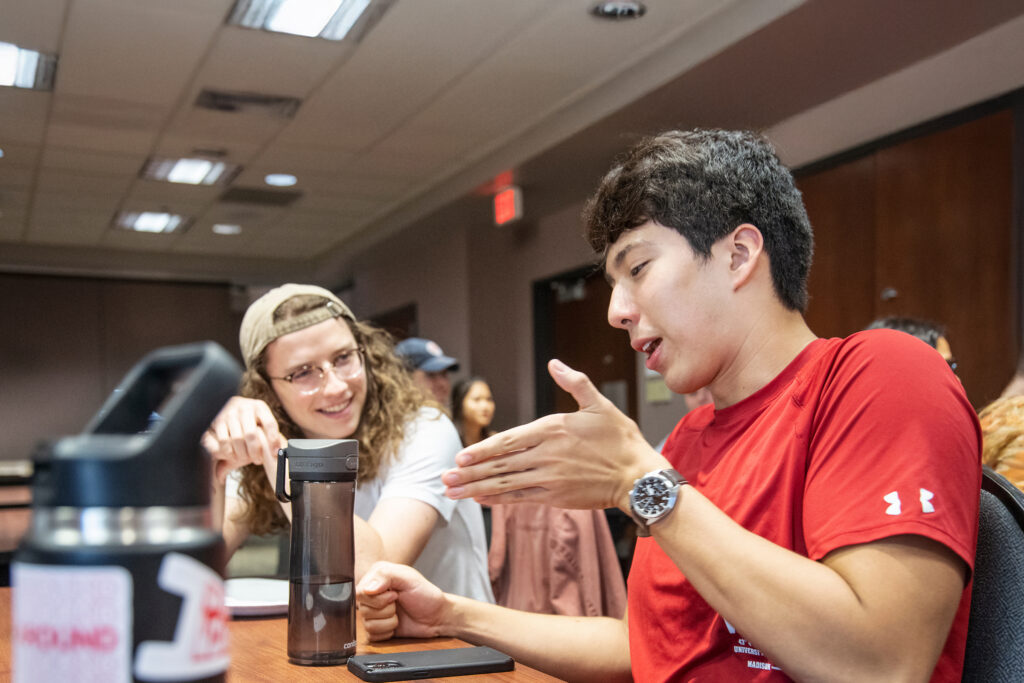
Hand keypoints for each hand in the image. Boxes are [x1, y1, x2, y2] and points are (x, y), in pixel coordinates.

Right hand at [202, 396, 285, 485]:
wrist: (228, 406)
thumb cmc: (249, 419)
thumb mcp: (261, 420)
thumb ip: (271, 432)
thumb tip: (280, 451)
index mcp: (259, 406)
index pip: (269, 423)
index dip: (273, 440)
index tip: (274, 453)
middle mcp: (244, 407)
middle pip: (251, 434)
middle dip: (255, 451)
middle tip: (257, 460)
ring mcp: (229, 413)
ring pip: (236, 439)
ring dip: (241, 453)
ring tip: (245, 458)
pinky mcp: (216, 421)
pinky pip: (222, 441)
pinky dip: (228, 452)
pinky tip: (232, 455)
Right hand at [356, 562, 449, 641]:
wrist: (436, 616)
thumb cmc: (425, 594)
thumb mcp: (408, 577)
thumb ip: (386, 575)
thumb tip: (367, 588)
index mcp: (376, 578)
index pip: (360, 592)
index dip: (378, 598)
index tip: (395, 594)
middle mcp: (371, 595)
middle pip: (363, 609)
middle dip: (386, 609)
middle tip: (398, 603)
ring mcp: (373, 613)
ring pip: (367, 624)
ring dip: (389, 621)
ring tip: (399, 614)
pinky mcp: (376, 630)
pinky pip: (372, 636)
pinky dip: (387, 632)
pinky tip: (396, 625)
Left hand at [442, 359, 666, 510]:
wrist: (638, 476)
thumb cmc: (621, 439)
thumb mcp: (599, 404)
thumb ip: (574, 382)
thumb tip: (555, 364)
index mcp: (552, 429)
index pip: (508, 441)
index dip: (481, 450)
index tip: (460, 457)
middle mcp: (546, 455)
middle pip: (499, 465)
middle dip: (468, 473)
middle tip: (443, 479)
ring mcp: (549, 478)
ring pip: (505, 484)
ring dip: (476, 489)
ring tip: (452, 493)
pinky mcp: (555, 496)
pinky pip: (520, 498)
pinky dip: (498, 500)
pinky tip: (481, 500)